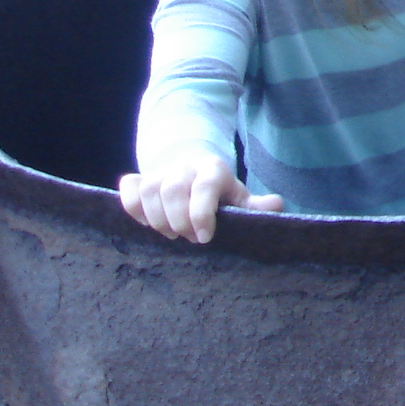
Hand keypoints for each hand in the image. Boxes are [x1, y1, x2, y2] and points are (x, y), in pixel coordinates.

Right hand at [119, 151, 283, 243]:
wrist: (190, 168)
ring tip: (170, 233)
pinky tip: (146, 221)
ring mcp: (159, 172)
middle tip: (187, 237)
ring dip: (156, 218)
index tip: (204, 238)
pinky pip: (128, 191)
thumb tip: (276, 206)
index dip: (202, 213)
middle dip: (178, 220)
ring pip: (148, 190)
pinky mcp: (139, 179)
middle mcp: (184, 167)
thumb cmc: (218, 191)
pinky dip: (132, 208)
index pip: (205, 186)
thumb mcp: (238, 196)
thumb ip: (255, 205)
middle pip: (173, 189)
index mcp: (213, 170)